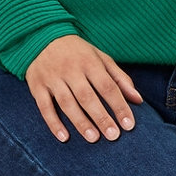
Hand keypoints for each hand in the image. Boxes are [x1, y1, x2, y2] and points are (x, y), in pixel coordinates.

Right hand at [24, 34, 143, 142]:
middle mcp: (71, 70)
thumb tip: (138, 100)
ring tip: (93, 139)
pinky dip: (53, 122)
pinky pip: (44, 106)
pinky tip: (64, 137)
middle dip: (101, 117)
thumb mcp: (100, 58)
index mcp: (89, 62)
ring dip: (80, 122)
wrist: (41, 36)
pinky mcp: (37, 85)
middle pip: (88, 97)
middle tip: (113, 136)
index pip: (107, 86)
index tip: (129, 125)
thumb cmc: (77, 52)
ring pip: (67, 103)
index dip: (119, 106)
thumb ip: (120, 78)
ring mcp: (52, 78)